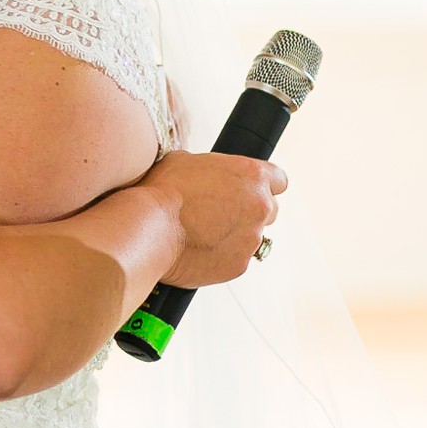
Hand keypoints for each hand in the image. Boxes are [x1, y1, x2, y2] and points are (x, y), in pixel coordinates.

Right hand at [142, 150, 286, 288]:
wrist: (147, 229)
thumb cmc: (162, 191)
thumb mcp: (186, 161)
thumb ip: (211, 168)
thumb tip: (207, 175)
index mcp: (251, 175)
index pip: (279, 180)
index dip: (262, 185)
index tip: (249, 191)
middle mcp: (259, 206)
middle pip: (269, 210)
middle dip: (249, 211)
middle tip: (219, 213)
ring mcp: (251, 238)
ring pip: (251, 237)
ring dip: (233, 235)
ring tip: (201, 233)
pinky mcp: (239, 265)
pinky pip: (236, 259)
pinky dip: (221, 256)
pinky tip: (197, 249)